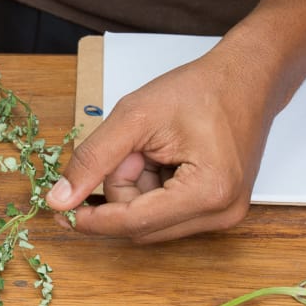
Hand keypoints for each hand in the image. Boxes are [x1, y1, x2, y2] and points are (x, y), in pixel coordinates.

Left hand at [45, 44, 275, 242]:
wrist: (246, 79)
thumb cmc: (200, 90)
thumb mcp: (135, 116)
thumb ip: (93, 159)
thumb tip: (59, 200)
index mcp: (207, 193)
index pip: (133, 223)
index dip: (92, 218)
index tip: (60, 211)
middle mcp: (221, 214)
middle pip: (140, 226)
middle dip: (123, 189)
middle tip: (131, 149)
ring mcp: (223, 216)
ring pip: (150, 223)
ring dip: (137, 189)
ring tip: (151, 149)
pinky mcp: (219, 210)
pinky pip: (166, 215)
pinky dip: (152, 190)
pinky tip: (162, 160)